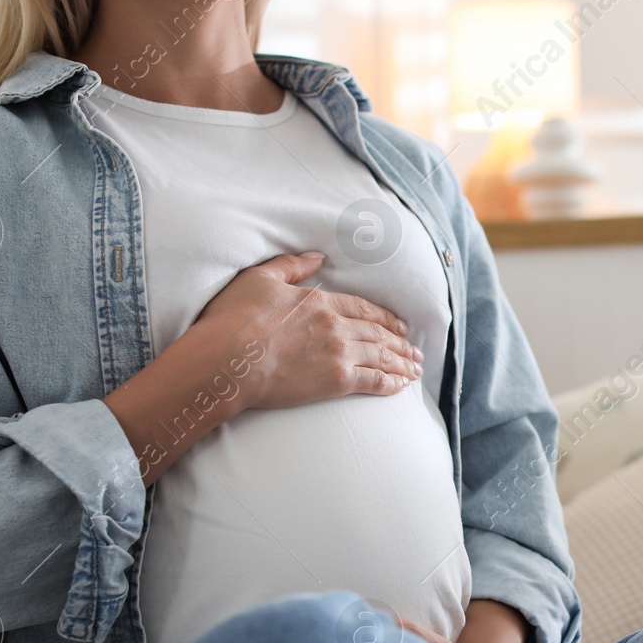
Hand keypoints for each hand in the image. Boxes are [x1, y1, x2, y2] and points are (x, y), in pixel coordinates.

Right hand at [194, 252, 422, 411]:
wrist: (226, 360)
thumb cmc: (234, 319)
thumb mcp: (260, 279)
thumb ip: (291, 266)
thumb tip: (317, 256)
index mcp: (321, 301)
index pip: (363, 308)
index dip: (386, 318)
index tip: (399, 325)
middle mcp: (336, 326)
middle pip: (378, 333)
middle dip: (400, 343)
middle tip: (415, 351)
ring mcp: (339, 354)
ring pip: (381, 357)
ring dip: (402, 363)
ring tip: (416, 370)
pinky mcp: (335, 382)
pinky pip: (373, 381)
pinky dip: (391, 383)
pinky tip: (401, 386)